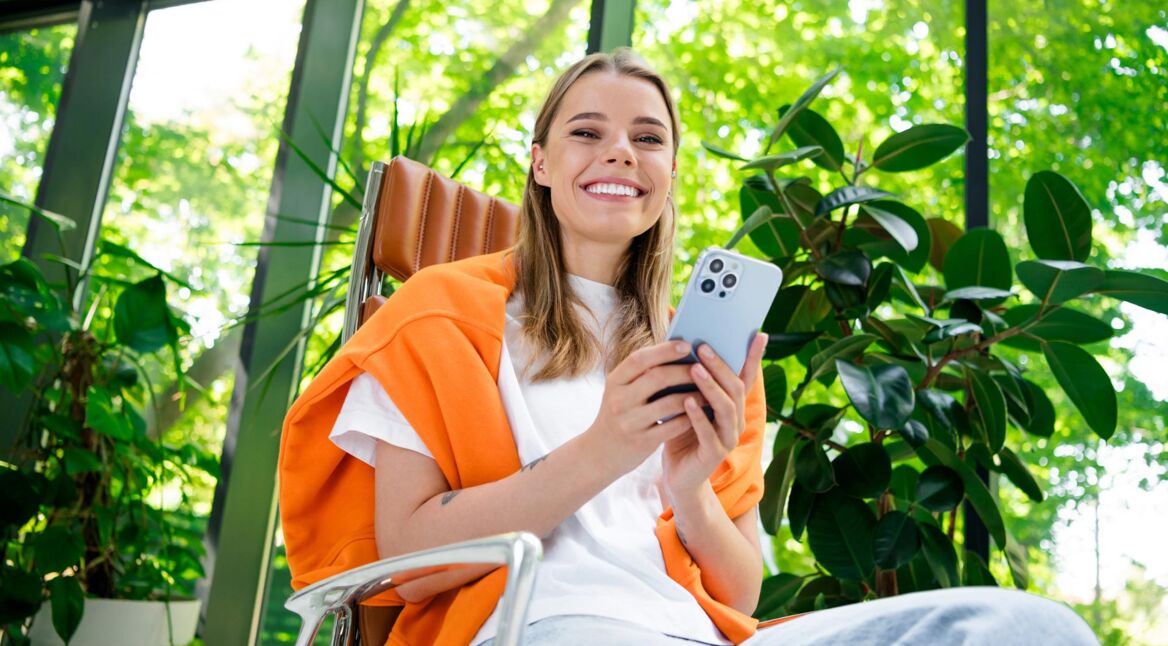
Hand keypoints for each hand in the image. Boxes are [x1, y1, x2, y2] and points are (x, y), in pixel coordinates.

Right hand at [588, 340, 707, 476]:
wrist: (600, 453)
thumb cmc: (619, 414)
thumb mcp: (621, 391)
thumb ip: (642, 374)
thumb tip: (677, 352)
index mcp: (614, 382)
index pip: (639, 359)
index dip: (664, 350)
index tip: (687, 345)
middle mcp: (619, 400)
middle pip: (657, 377)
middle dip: (684, 371)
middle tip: (703, 368)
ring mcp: (630, 422)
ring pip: (669, 403)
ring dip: (693, 395)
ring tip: (708, 390)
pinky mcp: (642, 442)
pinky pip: (673, 426)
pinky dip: (690, 417)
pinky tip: (700, 412)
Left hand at [662, 333, 766, 496]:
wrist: (678, 476)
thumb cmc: (681, 434)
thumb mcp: (685, 403)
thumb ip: (689, 381)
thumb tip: (681, 343)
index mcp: (732, 406)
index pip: (745, 377)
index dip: (754, 357)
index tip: (759, 334)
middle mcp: (735, 421)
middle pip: (736, 389)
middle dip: (721, 367)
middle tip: (704, 347)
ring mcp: (727, 438)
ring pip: (726, 408)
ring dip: (710, 387)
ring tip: (694, 369)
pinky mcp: (714, 455)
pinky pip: (708, 432)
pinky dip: (698, 415)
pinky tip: (687, 402)